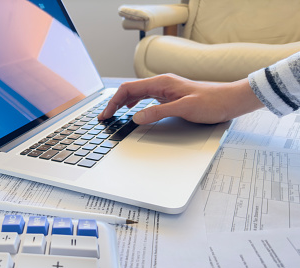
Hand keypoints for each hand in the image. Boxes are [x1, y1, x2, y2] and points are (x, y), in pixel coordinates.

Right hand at [98, 74, 263, 124]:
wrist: (231, 100)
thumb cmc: (212, 102)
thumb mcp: (184, 109)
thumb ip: (158, 112)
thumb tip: (136, 117)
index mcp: (162, 82)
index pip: (129, 89)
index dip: (113, 102)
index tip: (105, 114)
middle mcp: (162, 83)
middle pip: (130, 90)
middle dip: (114, 103)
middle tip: (104, 117)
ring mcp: (166, 89)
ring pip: (137, 94)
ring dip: (123, 103)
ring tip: (113, 114)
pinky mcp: (171, 96)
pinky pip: (146, 98)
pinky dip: (134, 104)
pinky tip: (132, 110)